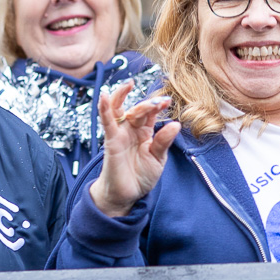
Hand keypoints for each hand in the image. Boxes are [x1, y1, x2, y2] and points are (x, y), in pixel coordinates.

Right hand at [88, 83, 179, 217]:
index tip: (167, 101)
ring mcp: (120, 134)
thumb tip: (176, 124)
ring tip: (128, 84)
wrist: (126, 195)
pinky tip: (103, 96)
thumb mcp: (158, 159)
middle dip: (148, 104)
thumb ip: (164, 141)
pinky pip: (107, 122)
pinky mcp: (111, 141)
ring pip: (118, 109)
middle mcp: (131, 130)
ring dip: (121, 96)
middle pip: (137, 110)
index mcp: (144, 133)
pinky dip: (104, 109)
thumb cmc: (140, 176)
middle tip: (159, 101)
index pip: (150, 114)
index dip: (157, 106)